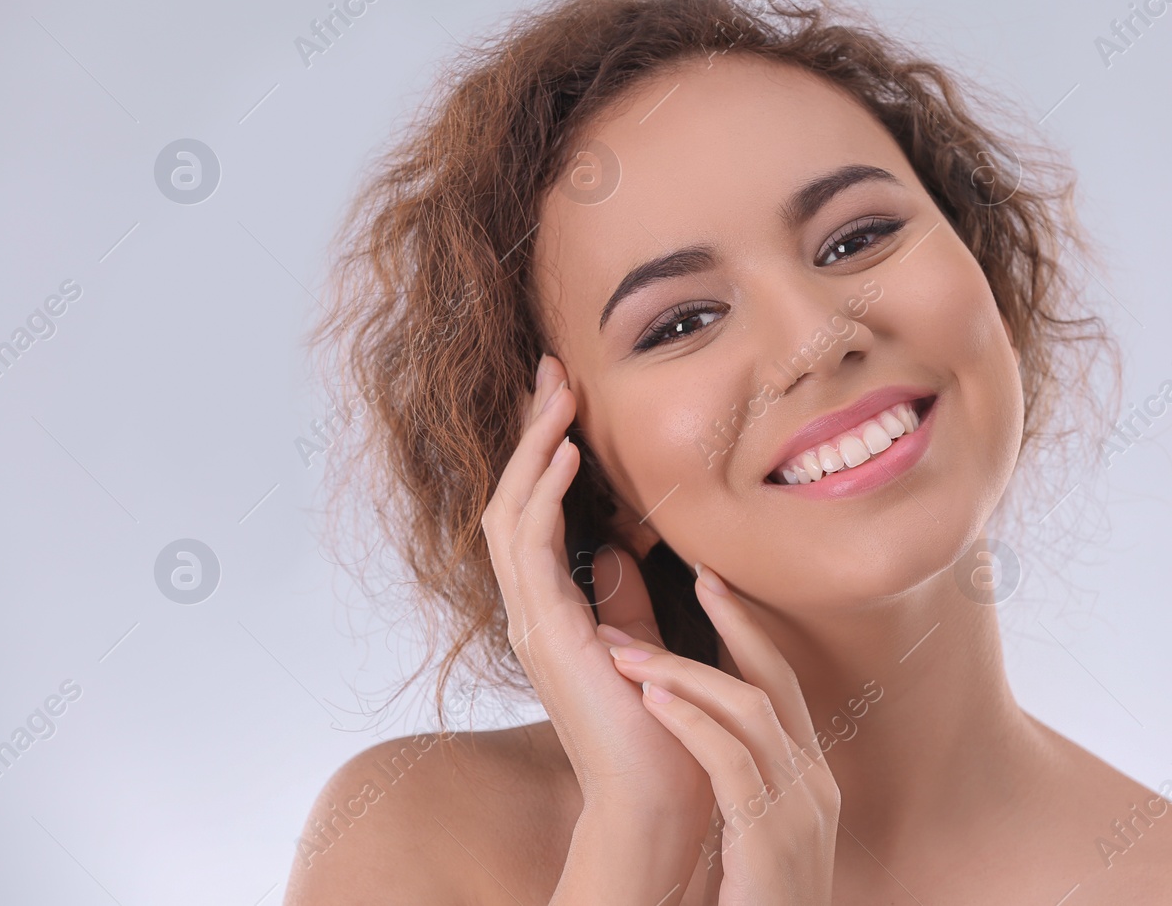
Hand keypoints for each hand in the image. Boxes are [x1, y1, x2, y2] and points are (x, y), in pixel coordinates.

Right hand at [480, 355, 713, 895]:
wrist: (657, 801)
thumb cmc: (660, 729)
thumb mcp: (644, 644)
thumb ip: (624, 599)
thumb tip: (620, 547)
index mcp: (555, 609)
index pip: (536, 511)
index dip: (545, 449)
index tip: (567, 394)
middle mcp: (534, 610)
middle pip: (513, 498)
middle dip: (532, 431)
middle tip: (551, 369)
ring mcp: (533, 621)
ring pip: (511, 513)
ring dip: (534, 448)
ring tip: (557, 394)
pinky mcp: (546, 634)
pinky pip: (531, 549)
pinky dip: (544, 496)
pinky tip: (567, 455)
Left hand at [599, 562, 840, 905]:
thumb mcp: (751, 836)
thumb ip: (740, 782)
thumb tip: (704, 736)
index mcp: (810, 780)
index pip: (785, 688)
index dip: (751, 634)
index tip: (716, 585)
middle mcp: (815, 785)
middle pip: (778, 682)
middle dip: (737, 624)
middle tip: (699, 573)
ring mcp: (801, 812)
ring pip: (750, 712)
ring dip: (684, 671)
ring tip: (627, 648)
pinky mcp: (773, 841)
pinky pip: (733, 763)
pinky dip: (691, 721)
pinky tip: (652, 697)